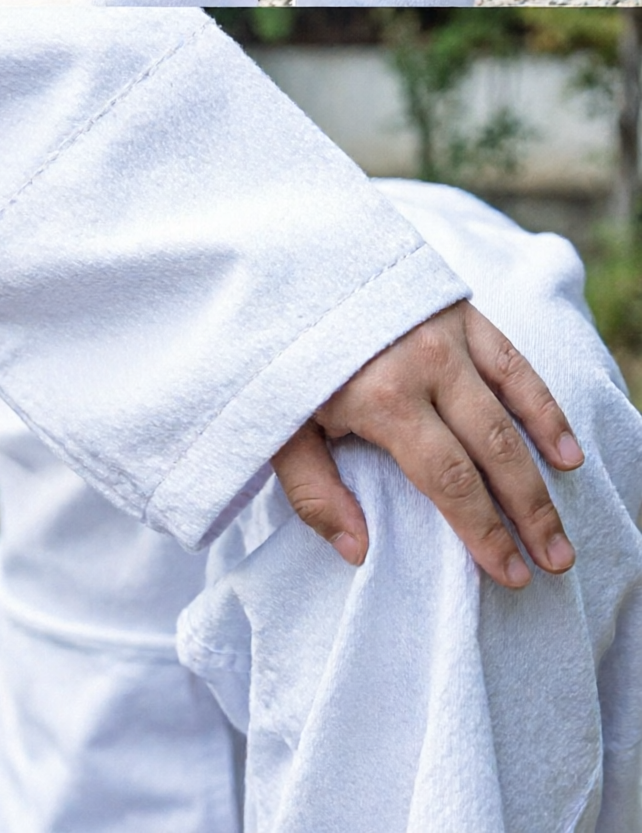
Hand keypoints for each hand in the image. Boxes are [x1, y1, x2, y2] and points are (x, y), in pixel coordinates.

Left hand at [274, 301, 582, 589]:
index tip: (511, 573)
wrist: (274, 263)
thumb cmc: (272, 353)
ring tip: (560, 527)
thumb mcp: (274, 424)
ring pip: (511, 412)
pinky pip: (513, 362)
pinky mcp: (456, 308)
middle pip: (493, 452)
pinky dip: (544, 406)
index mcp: (382, 396)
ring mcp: (445, 332)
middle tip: (554, 561)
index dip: (483, 531)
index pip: (450, 479)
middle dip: (527, 513)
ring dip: (542, 472)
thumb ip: (313, 490)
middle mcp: (424, 363)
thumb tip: (358, 551)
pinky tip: (564, 450)